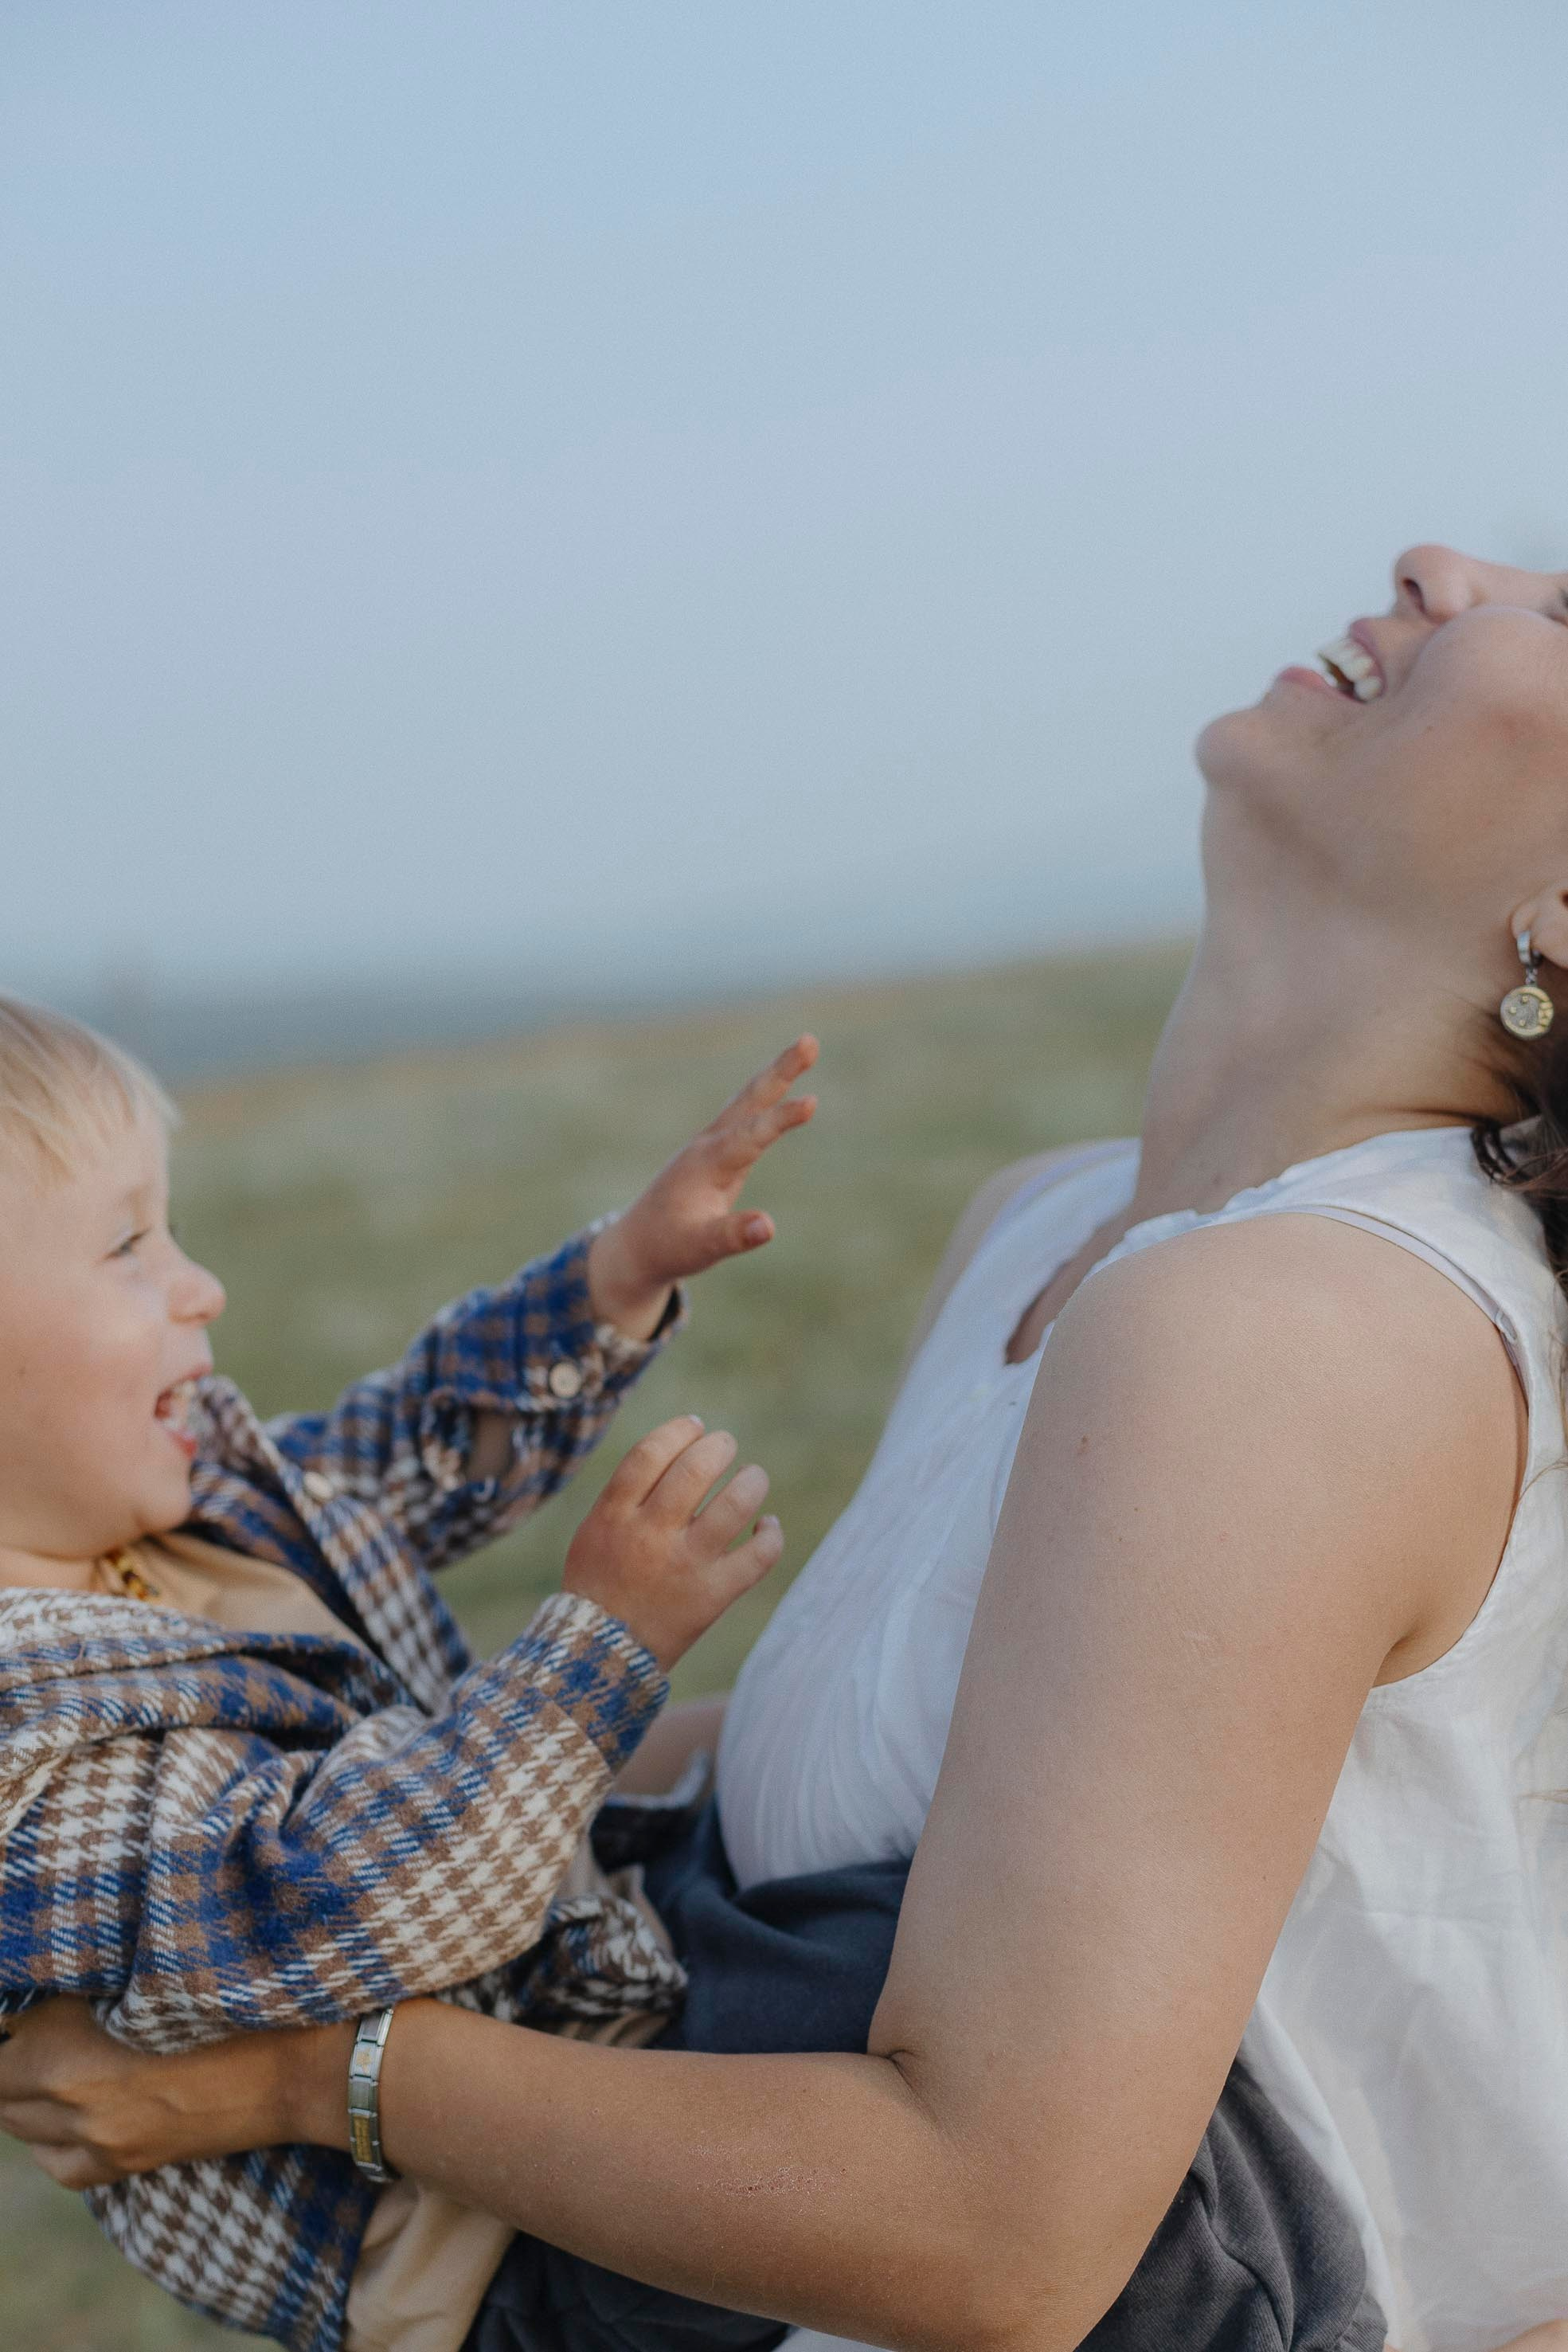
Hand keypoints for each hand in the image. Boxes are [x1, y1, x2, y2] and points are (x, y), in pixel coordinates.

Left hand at [0, 1999, 333, 2186]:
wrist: (296, 2067)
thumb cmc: (236, 2001)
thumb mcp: (152, 1977)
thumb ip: (88, 1982)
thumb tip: (49, 1986)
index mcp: (65, 2046)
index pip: (0, 2038)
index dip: (11, 2016)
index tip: (29, 1996)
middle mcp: (68, 2100)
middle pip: (2, 2083)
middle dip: (14, 2051)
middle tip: (40, 2021)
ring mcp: (96, 2141)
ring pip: (20, 2123)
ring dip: (25, 2090)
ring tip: (56, 2055)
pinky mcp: (123, 2165)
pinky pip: (56, 2160)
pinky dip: (49, 2134)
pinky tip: (71, 2107)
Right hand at [564, 1415, 782, 1670]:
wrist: (599, 1653)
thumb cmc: (600, 1583)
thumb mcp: (596, 1530)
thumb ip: (629, 1492)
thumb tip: (680, 1447)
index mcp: (615, 1514)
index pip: (652, 1452)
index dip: (680, 1430)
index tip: (695, 1426)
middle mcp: (651, 1534)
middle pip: (696, 1468)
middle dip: (720, 1445)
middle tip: (725, 1446)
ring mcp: (685, 1564)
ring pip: (736, 1504)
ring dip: (753, 1480)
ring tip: (752, 1478)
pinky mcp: (713, 1595)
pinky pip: (759, 1555)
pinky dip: (772, 1534)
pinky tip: (767, 1527)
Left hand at [586, 1036, 818, 1337]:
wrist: (636, 1245)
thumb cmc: (669, 1247)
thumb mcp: (701, 1249)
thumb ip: (733, 1236)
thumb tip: (768, 1226)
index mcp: (707, 1165)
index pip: (750, 1137)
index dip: (781, 1120)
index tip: (812, 1101)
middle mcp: (709, 1145)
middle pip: (749, 1100)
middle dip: (781, 1071)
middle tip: (810, 1040)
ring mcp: (711, 1145)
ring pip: (748, 1101)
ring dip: (777, 1075)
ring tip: (807, 1047)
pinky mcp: (717, 1152)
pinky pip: (747, 1115)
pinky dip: (767, 1096)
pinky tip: (782, 1086)